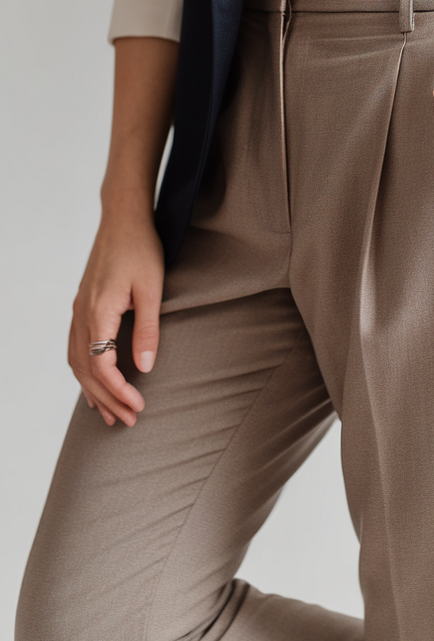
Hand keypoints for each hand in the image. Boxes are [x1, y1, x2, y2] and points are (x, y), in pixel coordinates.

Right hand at [68, 207, 163, 426]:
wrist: (123, 219)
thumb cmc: (141, 249)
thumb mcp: (152, 289)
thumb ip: (148, 329)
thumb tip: (144, 368)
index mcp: (98, 312)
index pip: (102, 365)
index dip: (119, 390)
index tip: (138, 406)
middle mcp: (81, 314)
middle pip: (86, 370)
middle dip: (107, 399)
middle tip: (128, 421)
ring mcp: (78, 310)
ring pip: (76, 362)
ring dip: (92, 390)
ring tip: (108, 414)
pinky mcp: (82, 305)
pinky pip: (75, 348)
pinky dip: (83, 371)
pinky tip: (94, 382)